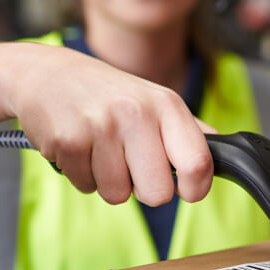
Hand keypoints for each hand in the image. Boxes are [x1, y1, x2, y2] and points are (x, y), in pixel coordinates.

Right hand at [4, 42, 215, 205]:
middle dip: (146, 189)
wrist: (46, 74)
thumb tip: (224, 153)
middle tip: (133, 165)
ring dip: (110, 181)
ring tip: (102, 150)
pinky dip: (84, 176)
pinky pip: (87, 188)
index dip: (196, 188)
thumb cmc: (110, 95)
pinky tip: (81, 148)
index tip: (187, 189)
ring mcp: (100, 126)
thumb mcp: (155, 100)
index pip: (198, 163)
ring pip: (119, 195)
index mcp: (167, 105)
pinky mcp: (68, 141)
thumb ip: (189, 131)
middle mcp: (137, 113)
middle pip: (158, 194)